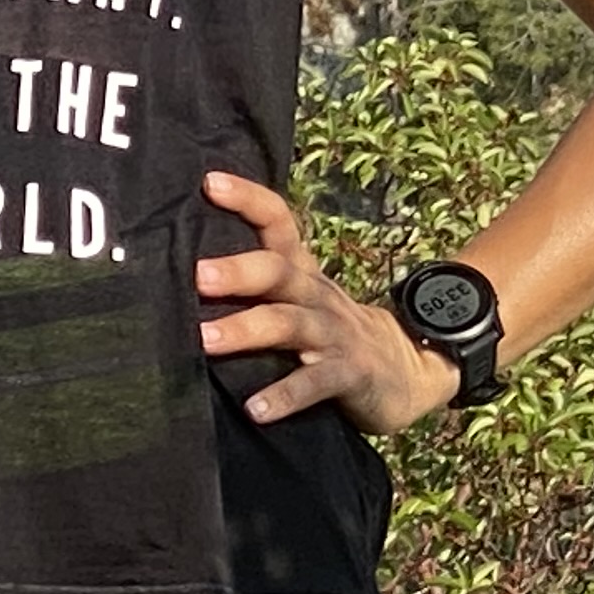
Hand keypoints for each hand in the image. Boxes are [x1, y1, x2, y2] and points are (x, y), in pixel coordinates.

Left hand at [193, 171, 458, 435]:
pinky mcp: (350, 374)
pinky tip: (255, 410)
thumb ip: (259, 283)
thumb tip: (184, 268)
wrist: (409, 370)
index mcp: (302, 272)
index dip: (248, 199)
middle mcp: (316, 294)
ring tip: (204, 340)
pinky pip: (315, 382)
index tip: (208, 183)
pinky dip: (285, 395)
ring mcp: (335, 333)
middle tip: (196, 276)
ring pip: (288, 324)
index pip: (278, 221)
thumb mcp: (303, 297)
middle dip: (237, 271)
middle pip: (277, 272)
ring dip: (246, 330)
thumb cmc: (333, 332)